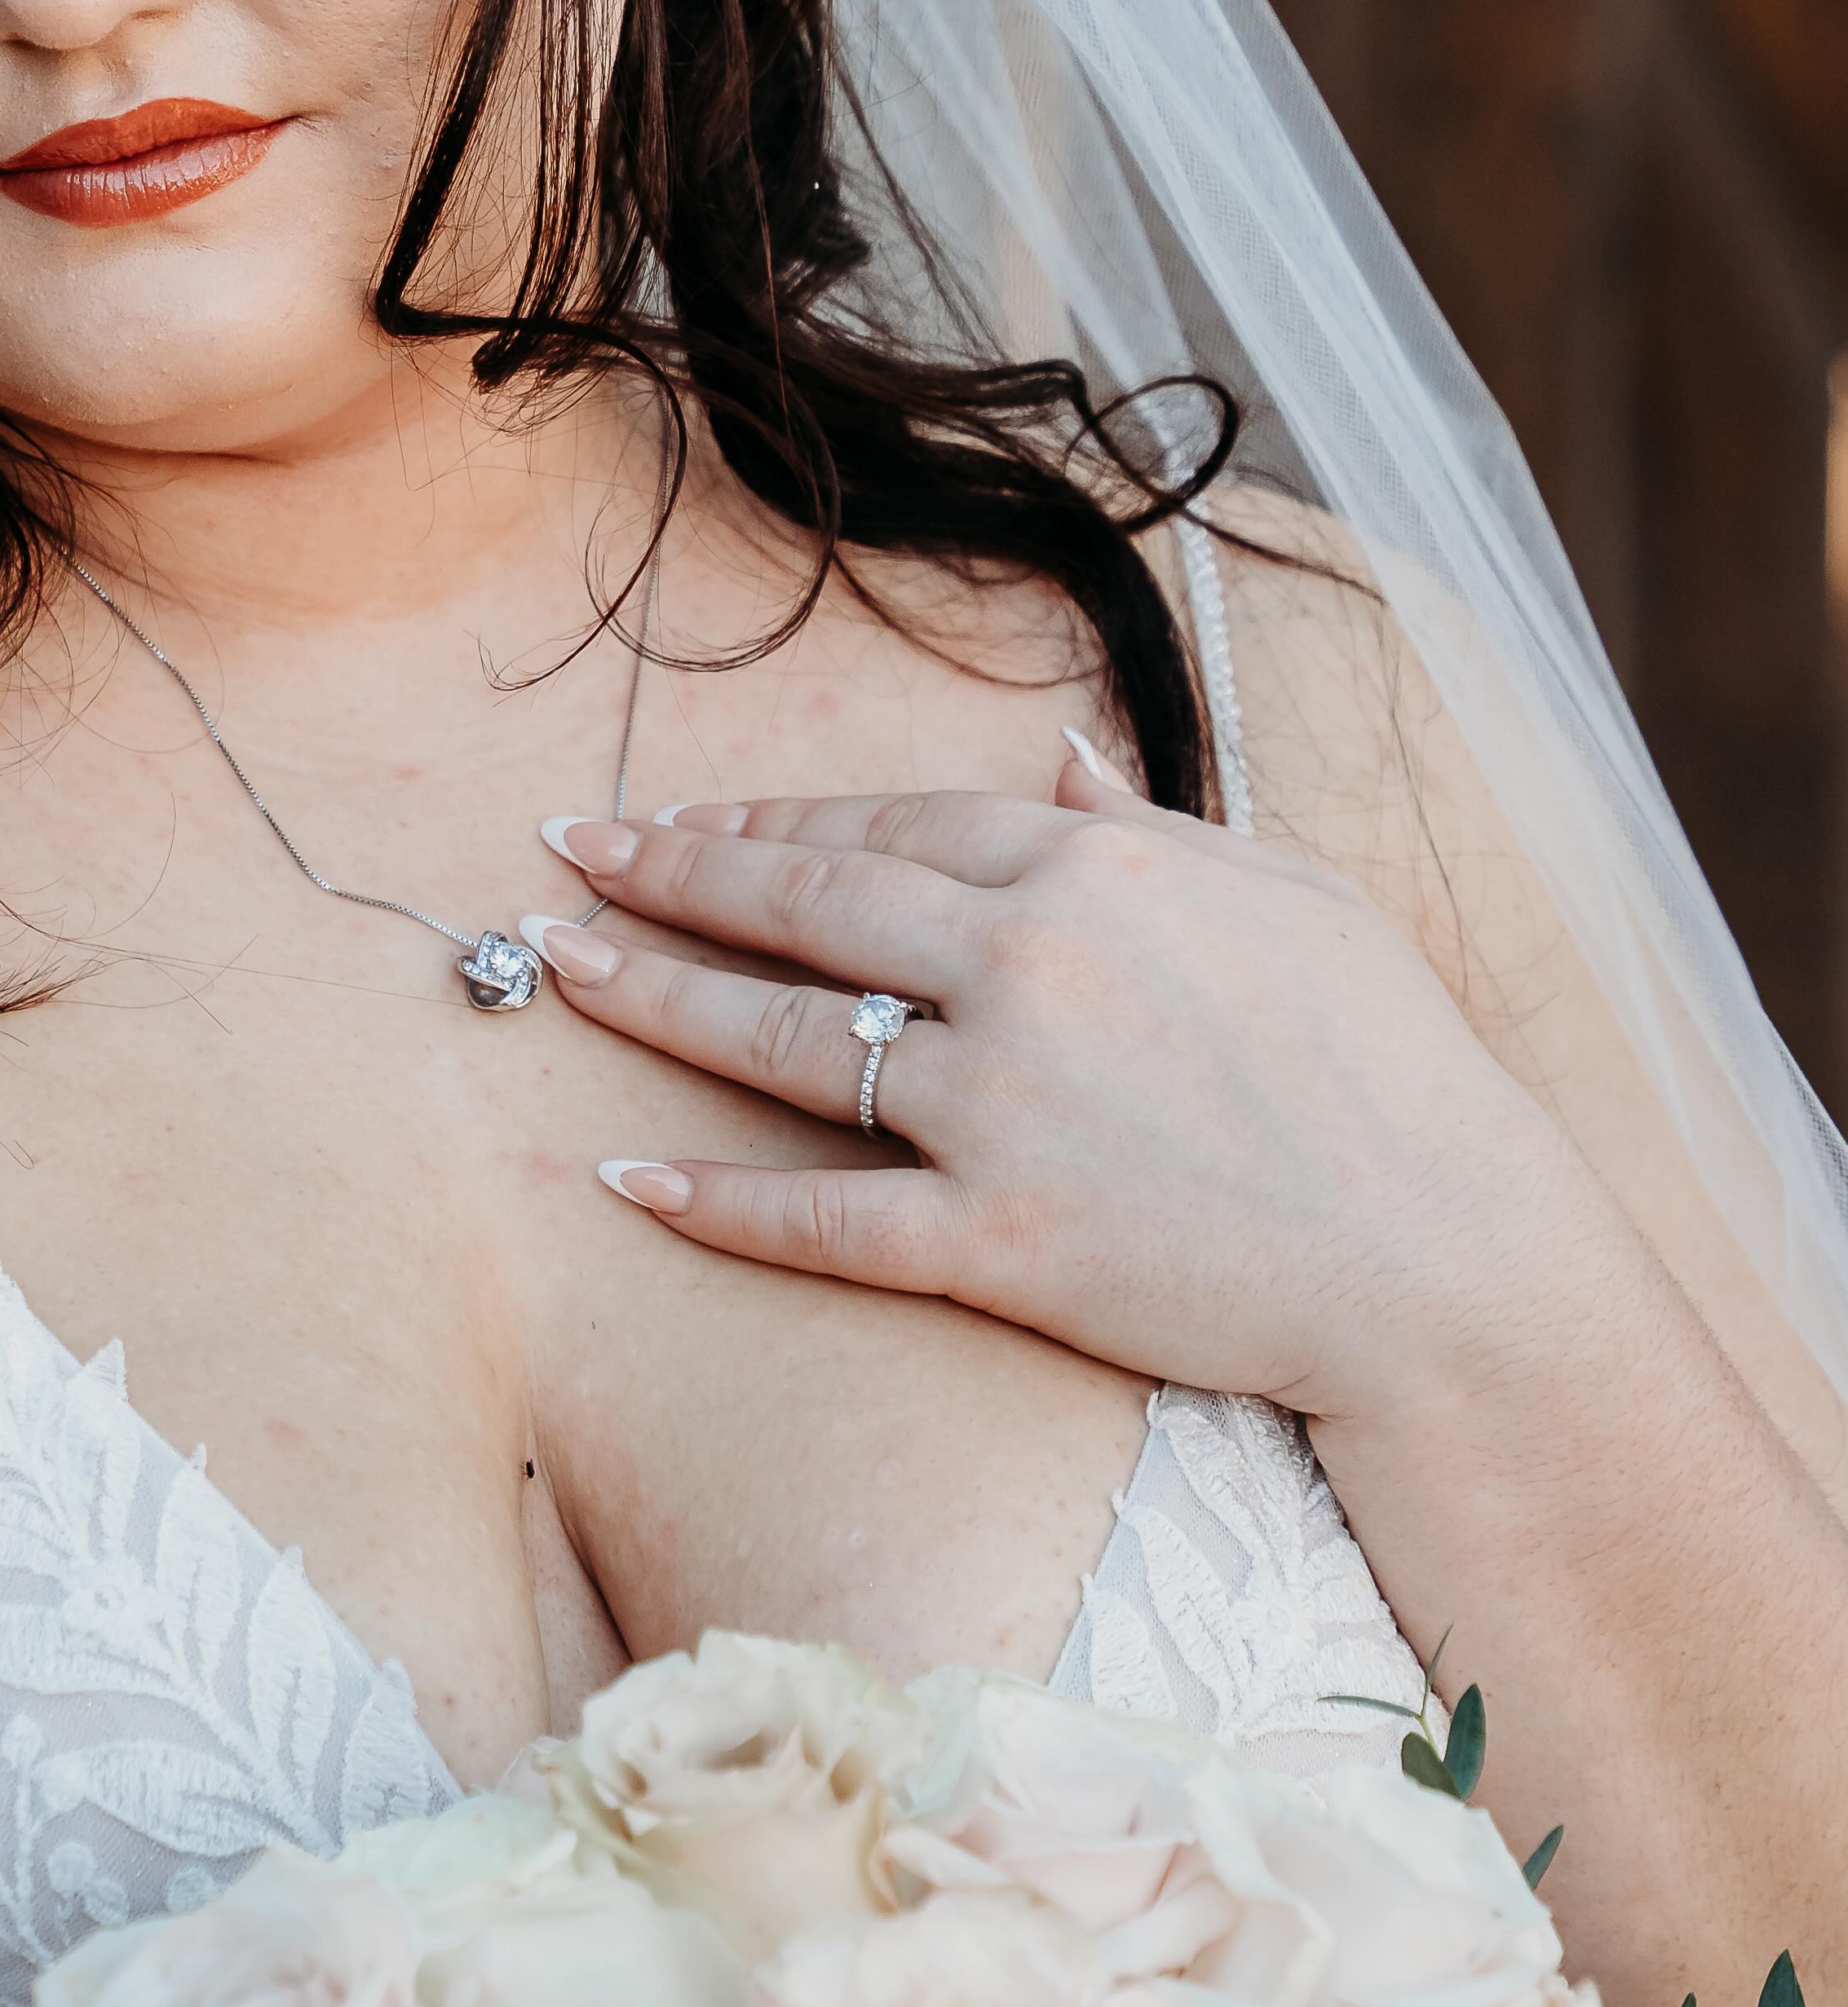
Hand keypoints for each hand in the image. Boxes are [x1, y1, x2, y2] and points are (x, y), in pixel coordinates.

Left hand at [531, 742, 1624, 1455]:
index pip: (890, 822)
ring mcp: (1008, 1106)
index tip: (688, 815)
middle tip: (573, 853)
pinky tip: (626, 1180)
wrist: (1446, 1249)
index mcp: (1095, 869)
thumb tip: (1051, 757)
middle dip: (674, 871)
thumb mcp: (1285, 894)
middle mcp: (1031, 966)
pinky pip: (825, 1218)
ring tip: (561, 970)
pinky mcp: (1004, 1241)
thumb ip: (1149, 822)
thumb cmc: (1387, 1065)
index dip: (774, 817)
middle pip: (808, 902)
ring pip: (788, 1042)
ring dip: (657, 1000)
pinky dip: (716, 1202)